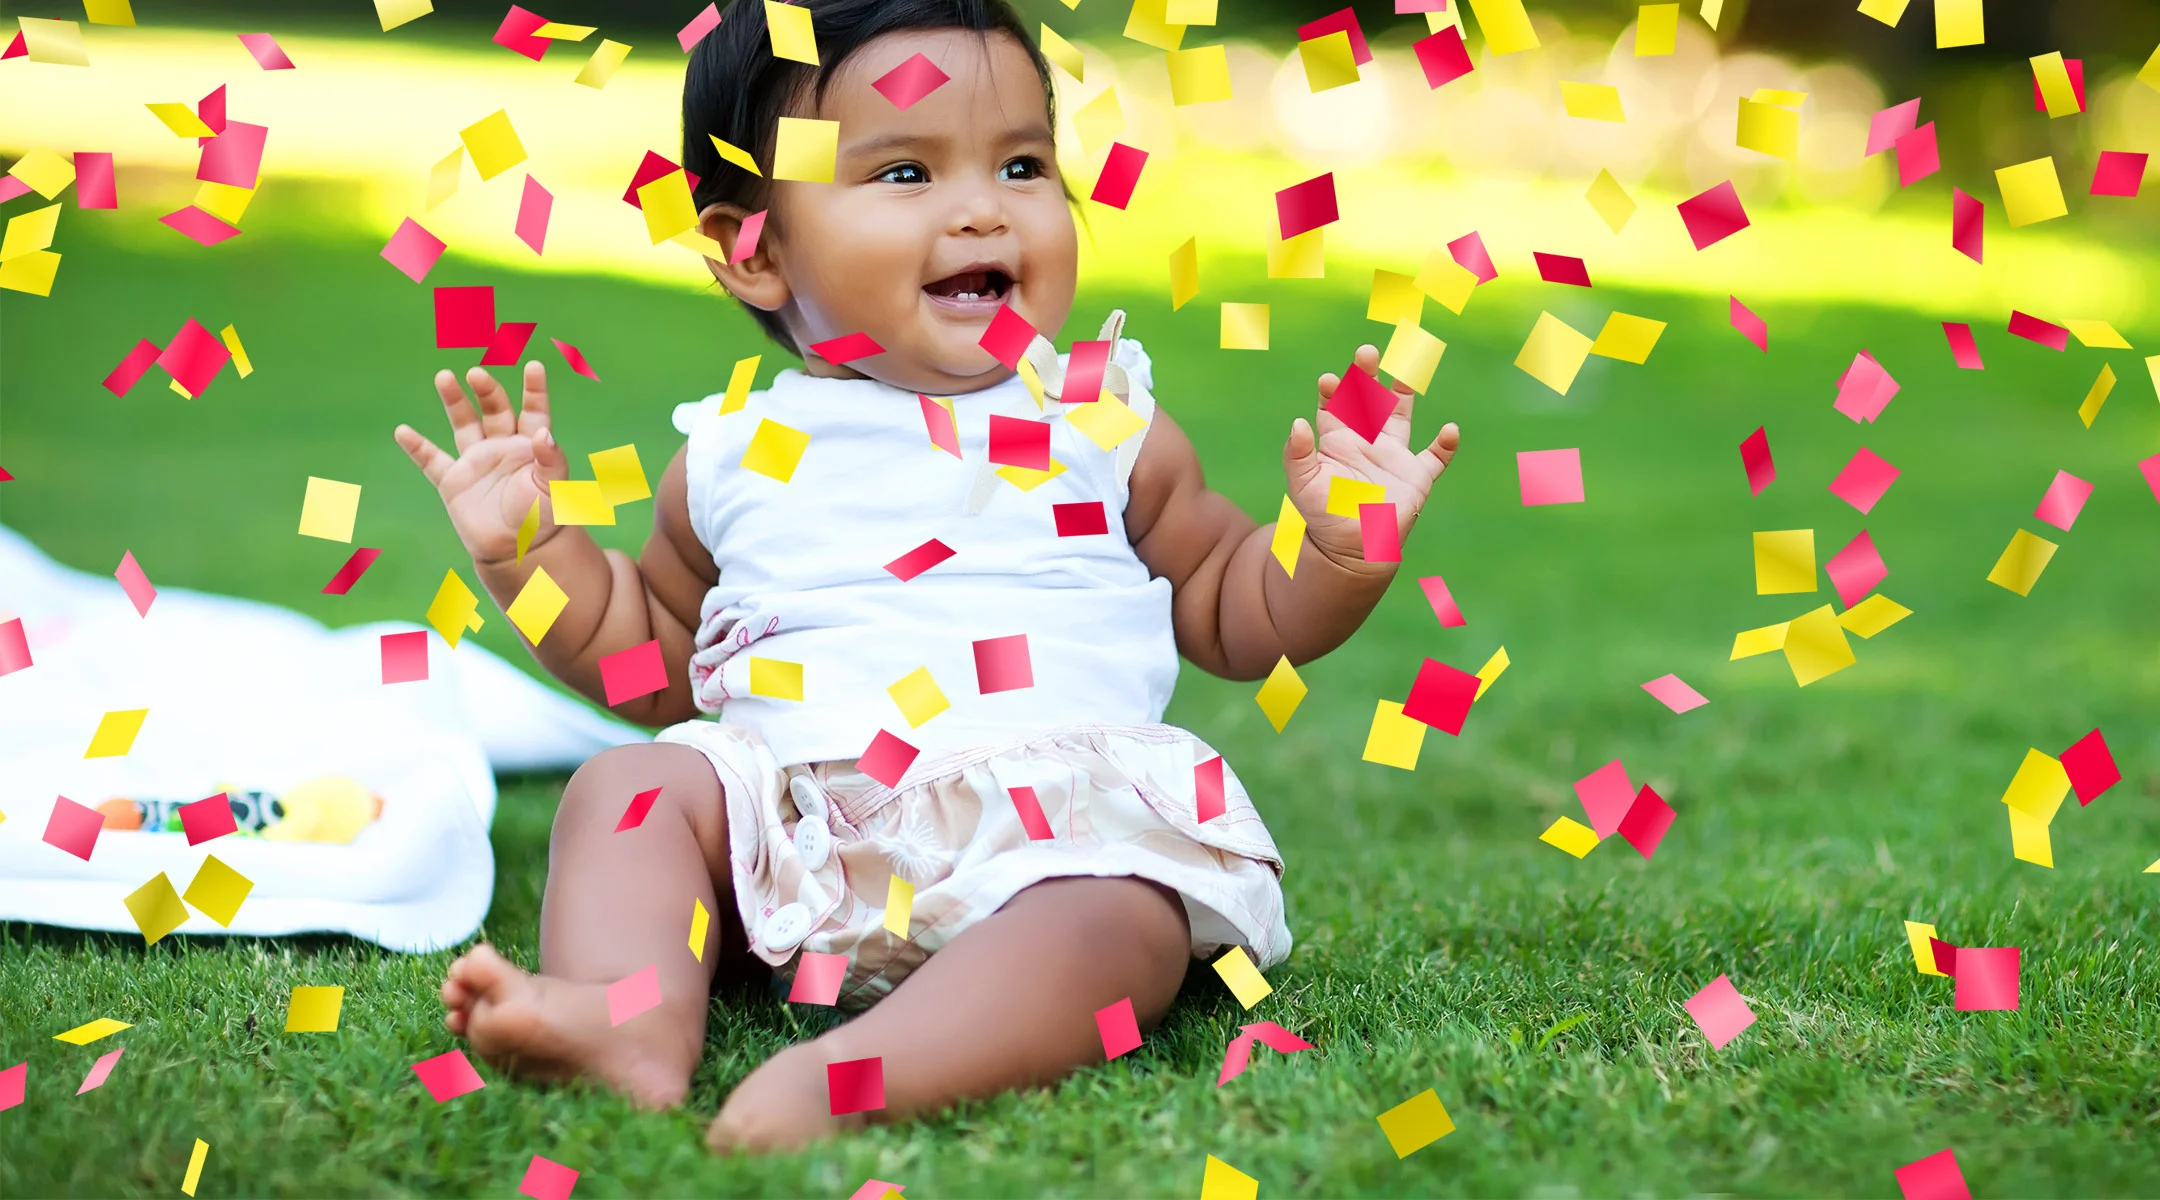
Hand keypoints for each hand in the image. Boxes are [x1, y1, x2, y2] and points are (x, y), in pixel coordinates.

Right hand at [394, 361, 568, 565]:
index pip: (534, 411)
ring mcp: (477, 462)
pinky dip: (417, 447)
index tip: (534, 367)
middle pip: (495, 409)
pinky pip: (432, 461)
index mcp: (531, 446)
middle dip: (487, 390)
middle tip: (477, 373)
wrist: (519, 551)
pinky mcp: (454, 481)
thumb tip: (545, 433)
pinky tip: (403, 431)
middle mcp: (503, 447)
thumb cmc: (543, 519)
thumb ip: (551, 460)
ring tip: (444, 376)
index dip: (534, 390)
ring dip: (454, 400)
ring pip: (463, 423)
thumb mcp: (555, 489)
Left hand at [1283, 343, 1459, 569]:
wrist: (1349, 550)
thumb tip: (1297, 423)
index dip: (1332, 391)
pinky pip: (1435, 458)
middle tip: (1366, 352)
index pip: (1334, 406)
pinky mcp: (1415, 478)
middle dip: (1366, 376)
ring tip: (1408, 369)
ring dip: (1404, 392)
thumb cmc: (1322, 516)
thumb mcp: (1302, 485)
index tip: (1329, 381)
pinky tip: (1450, 431)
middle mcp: (1366, 441)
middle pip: (1367, 399)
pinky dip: (1445, 445)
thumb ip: (1298, 454)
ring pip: (1401, 416)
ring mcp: (1393, 457)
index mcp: (1337, 440)